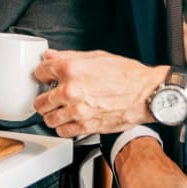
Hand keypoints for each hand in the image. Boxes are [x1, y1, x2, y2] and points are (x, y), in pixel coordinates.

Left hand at [33, 49, 167, 136]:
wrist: (146, 94)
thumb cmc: (127, 75)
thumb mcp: (96, 57)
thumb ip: (69, 56)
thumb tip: (50, 56)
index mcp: (71, 69)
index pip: (40, 72)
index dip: (42, 74)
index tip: (46, 78)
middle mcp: (70, 90)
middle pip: (40, 100)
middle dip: (43, 98)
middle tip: (50, 96)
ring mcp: (77, 111)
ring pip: (48, 119)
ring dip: (52, 115)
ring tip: (60, 110)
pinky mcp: (86, 127)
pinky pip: (62, 131)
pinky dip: (63, 127)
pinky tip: (70, 119)